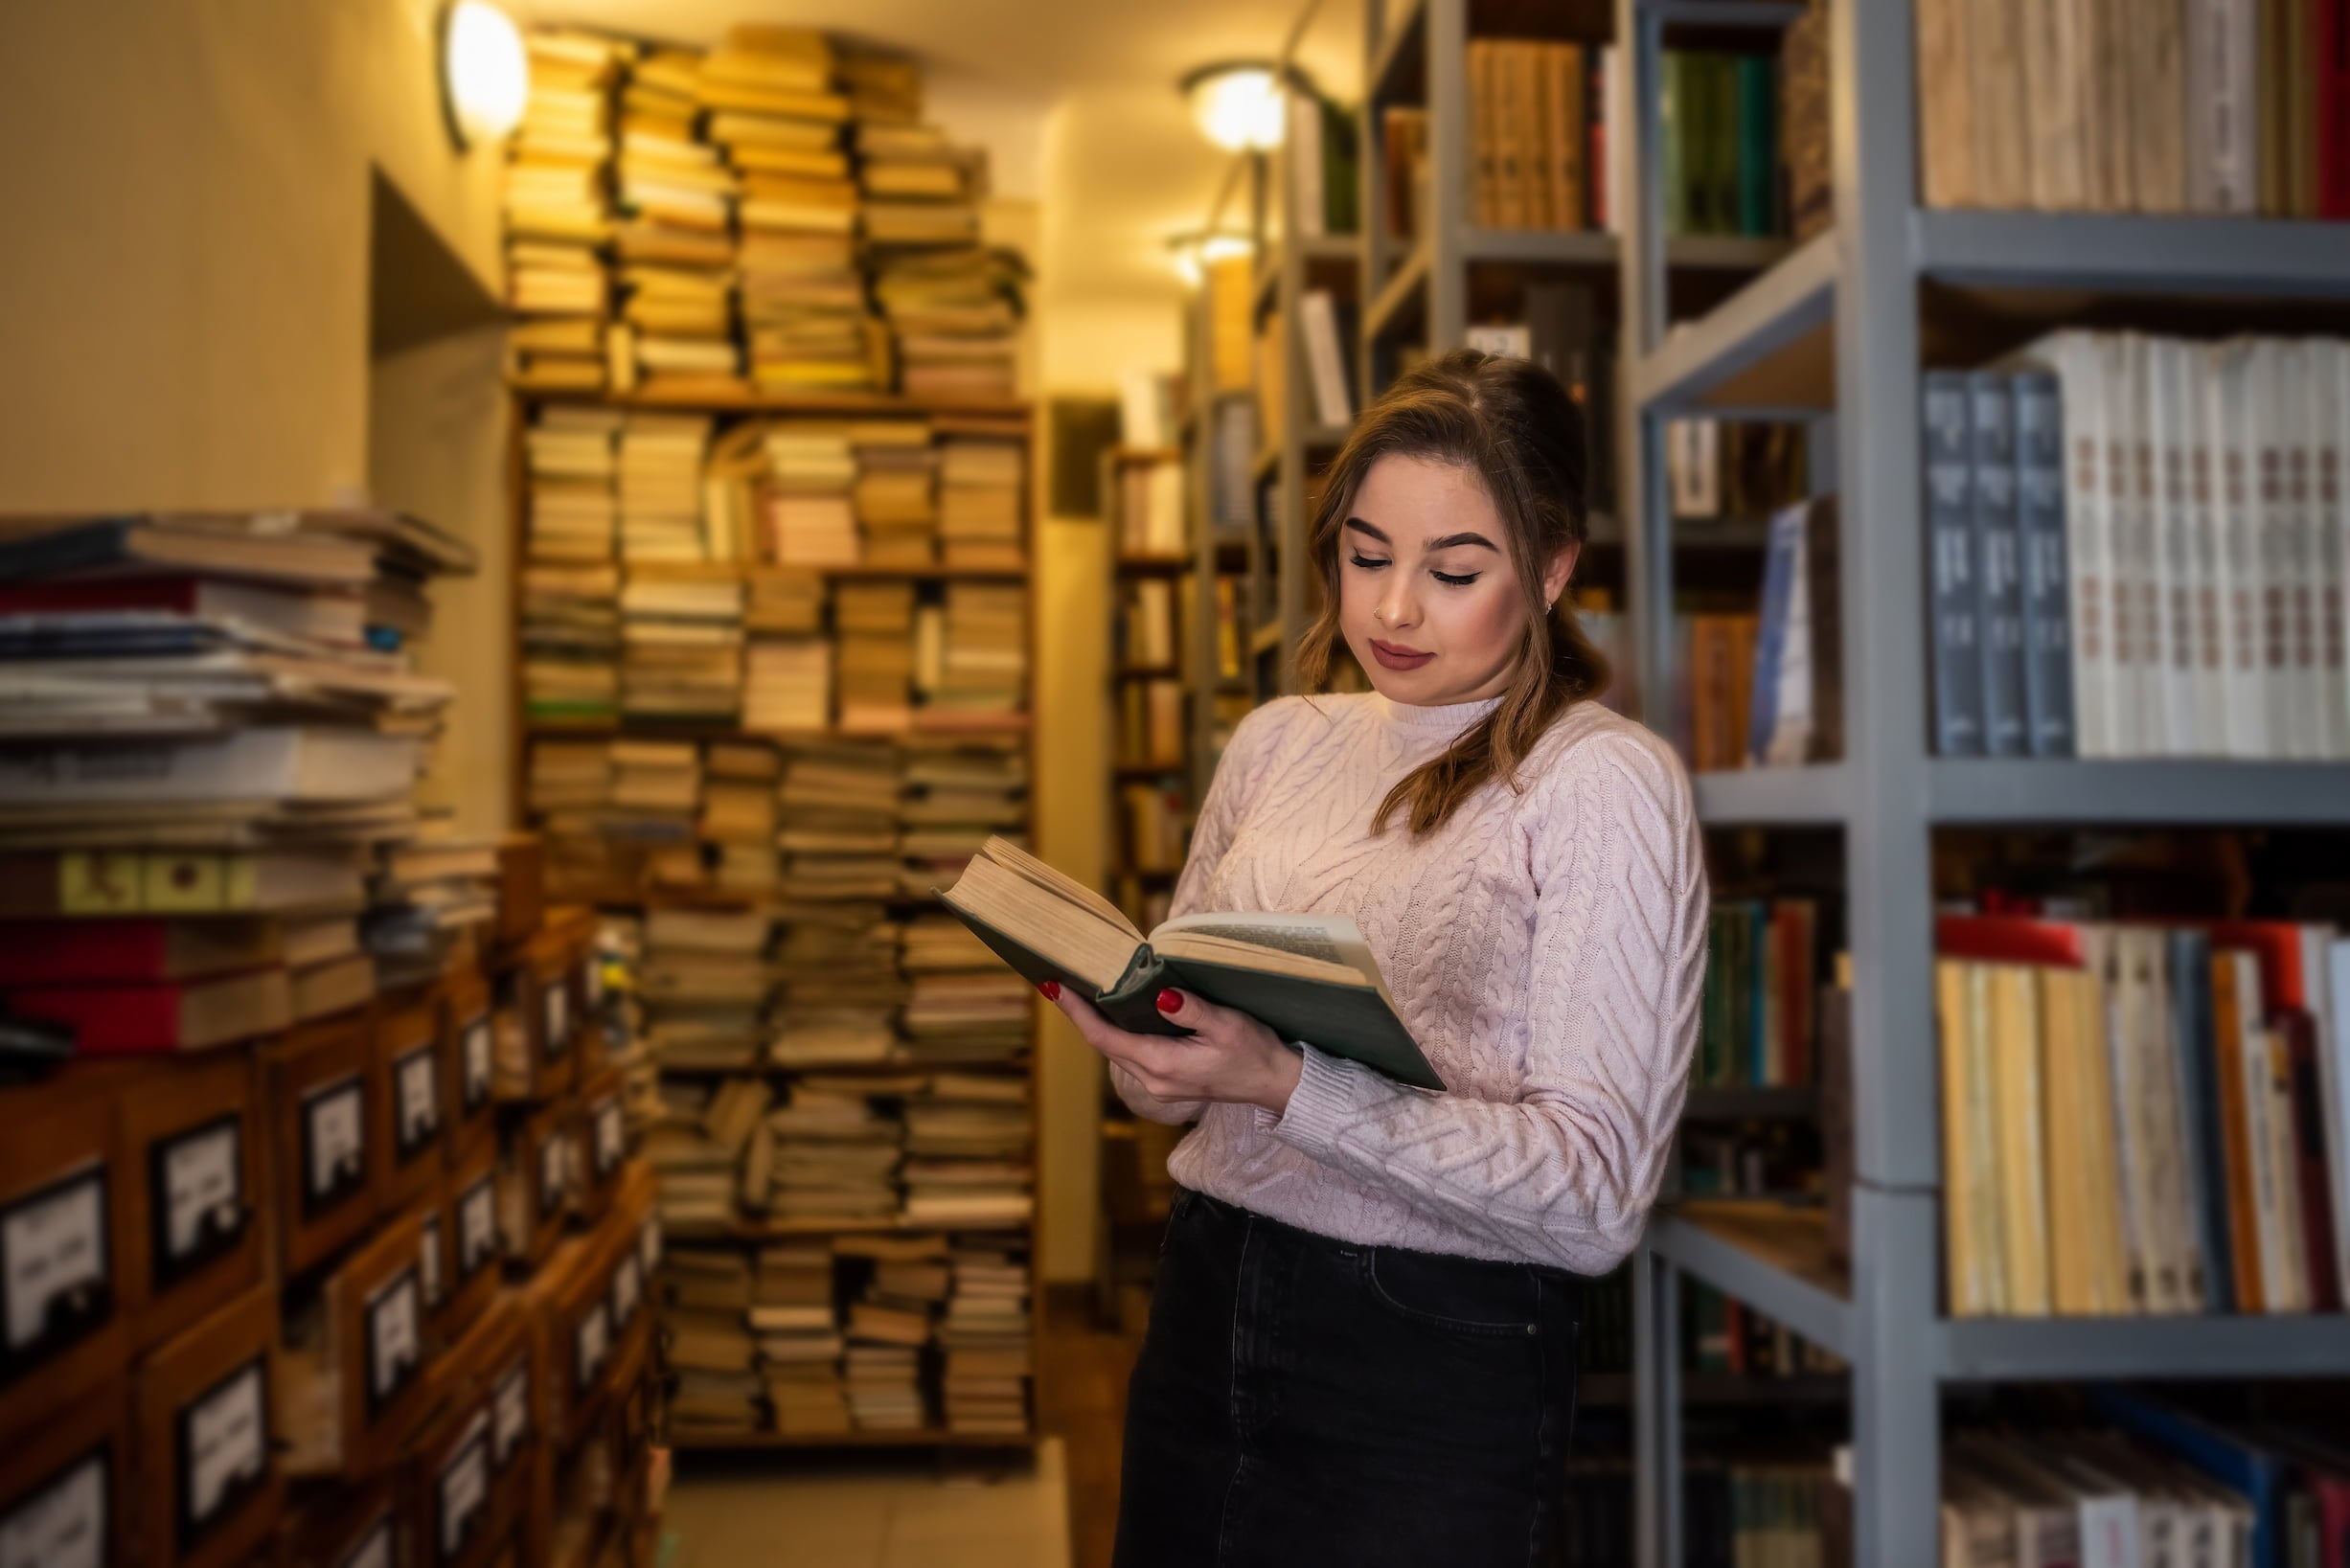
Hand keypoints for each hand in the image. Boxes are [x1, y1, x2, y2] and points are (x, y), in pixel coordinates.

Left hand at [1041, 982, 1303, 1115]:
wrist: (1276, 1085)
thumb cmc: (1254, 1052)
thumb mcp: (1226, 1025)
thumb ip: (1191, 1010)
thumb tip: (1161, 995)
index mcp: (1162, 1065)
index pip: (1105, 1038)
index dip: (1077, 1012)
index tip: (1055, 988)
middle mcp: (1154, 1080)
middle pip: (1105, 1045)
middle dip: (1081, 1014)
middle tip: (1061, 981)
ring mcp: (1160, 1085)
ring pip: (1117, 1051)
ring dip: (1099, 1025)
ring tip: (1082, 993)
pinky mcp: (1169, 1083)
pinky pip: (1132, 1056)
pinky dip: (1118, 1034)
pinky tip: (1118, 1014)